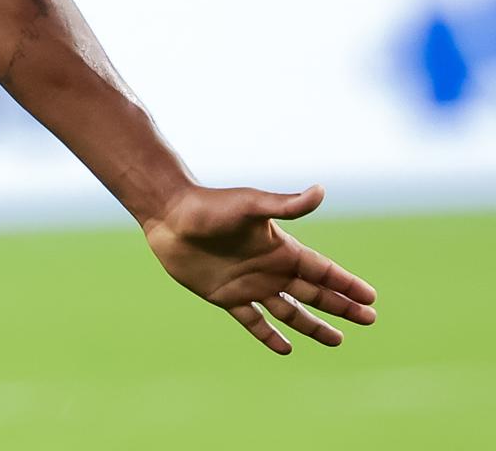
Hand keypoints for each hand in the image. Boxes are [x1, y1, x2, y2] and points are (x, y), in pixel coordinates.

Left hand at [144, 183, 376, 354]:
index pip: (323, 270)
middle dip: (341, 306)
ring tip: (338, 341)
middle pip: (314, 293)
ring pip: (290, 311)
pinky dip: (269, 336)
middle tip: (369, 320)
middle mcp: (269, 268)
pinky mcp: (225, 297)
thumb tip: (321, 190)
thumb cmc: (209, 206)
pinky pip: (253, 321)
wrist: (168, 215)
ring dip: (313, 325)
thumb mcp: (251, 205)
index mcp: (280, 249)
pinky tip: (286, 349)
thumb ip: (286, 204)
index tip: (372, 298)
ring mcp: (248, 284)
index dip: (346, 284)